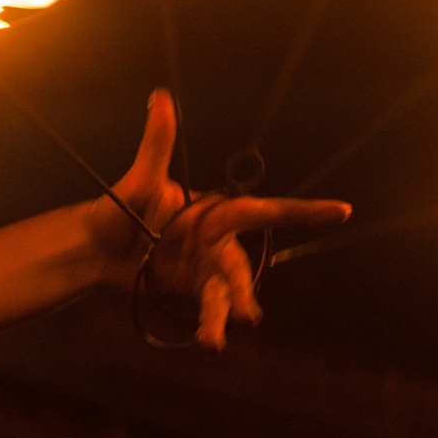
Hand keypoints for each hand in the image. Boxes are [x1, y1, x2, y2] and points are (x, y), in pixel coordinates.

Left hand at [96, 90, 351, 347]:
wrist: (94, 248)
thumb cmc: (119, 208)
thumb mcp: (139, 179)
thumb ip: (157, 143)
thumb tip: (160, 97)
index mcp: (213, 214)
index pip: (262, 211)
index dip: (302, 211)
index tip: (342, 210)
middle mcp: (216, 243)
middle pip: (239, 266)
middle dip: (241, 288)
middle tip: (246, 313)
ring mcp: (206, 271)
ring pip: (225, 293)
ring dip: (223, 316)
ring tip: (214, 340)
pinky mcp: (191, 293)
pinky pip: (207, 310)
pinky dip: (209, 325)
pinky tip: (210, 341)